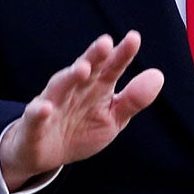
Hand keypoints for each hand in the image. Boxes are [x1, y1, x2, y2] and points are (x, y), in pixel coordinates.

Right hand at [0, 31, 163, 189]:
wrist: (46, 154)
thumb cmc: (81, 130)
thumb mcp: (113, 118)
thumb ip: (134, 99)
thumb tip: (158, 75)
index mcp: (96, 87)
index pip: (111, 68)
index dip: (122, 55)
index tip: (134, 39)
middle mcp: (74, 90)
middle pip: (85, 70)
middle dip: (94, 57)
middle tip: (106, 43)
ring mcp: (53, 104)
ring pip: (60, 87)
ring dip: (70, 77)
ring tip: (83, 68)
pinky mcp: (35, 124)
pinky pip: (36, 117)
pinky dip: (39, 112)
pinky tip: (45, 108)